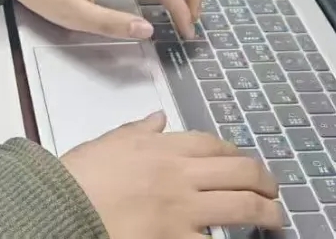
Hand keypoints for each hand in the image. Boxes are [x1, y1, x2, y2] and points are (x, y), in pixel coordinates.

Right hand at [62, 112, 280, 236]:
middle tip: (272, 190)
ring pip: (243, 207)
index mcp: (161, 147)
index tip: (245, 163)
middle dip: (265, 181)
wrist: (61, 206)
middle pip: (239, 172)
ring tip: (274, 217)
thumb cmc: (79, 175)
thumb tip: (159, 118)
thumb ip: (138, 130)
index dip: (236, 154)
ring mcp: (183, 210)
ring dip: (266, 212)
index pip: (212, 145)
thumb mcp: (108, 142)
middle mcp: (179, 175)